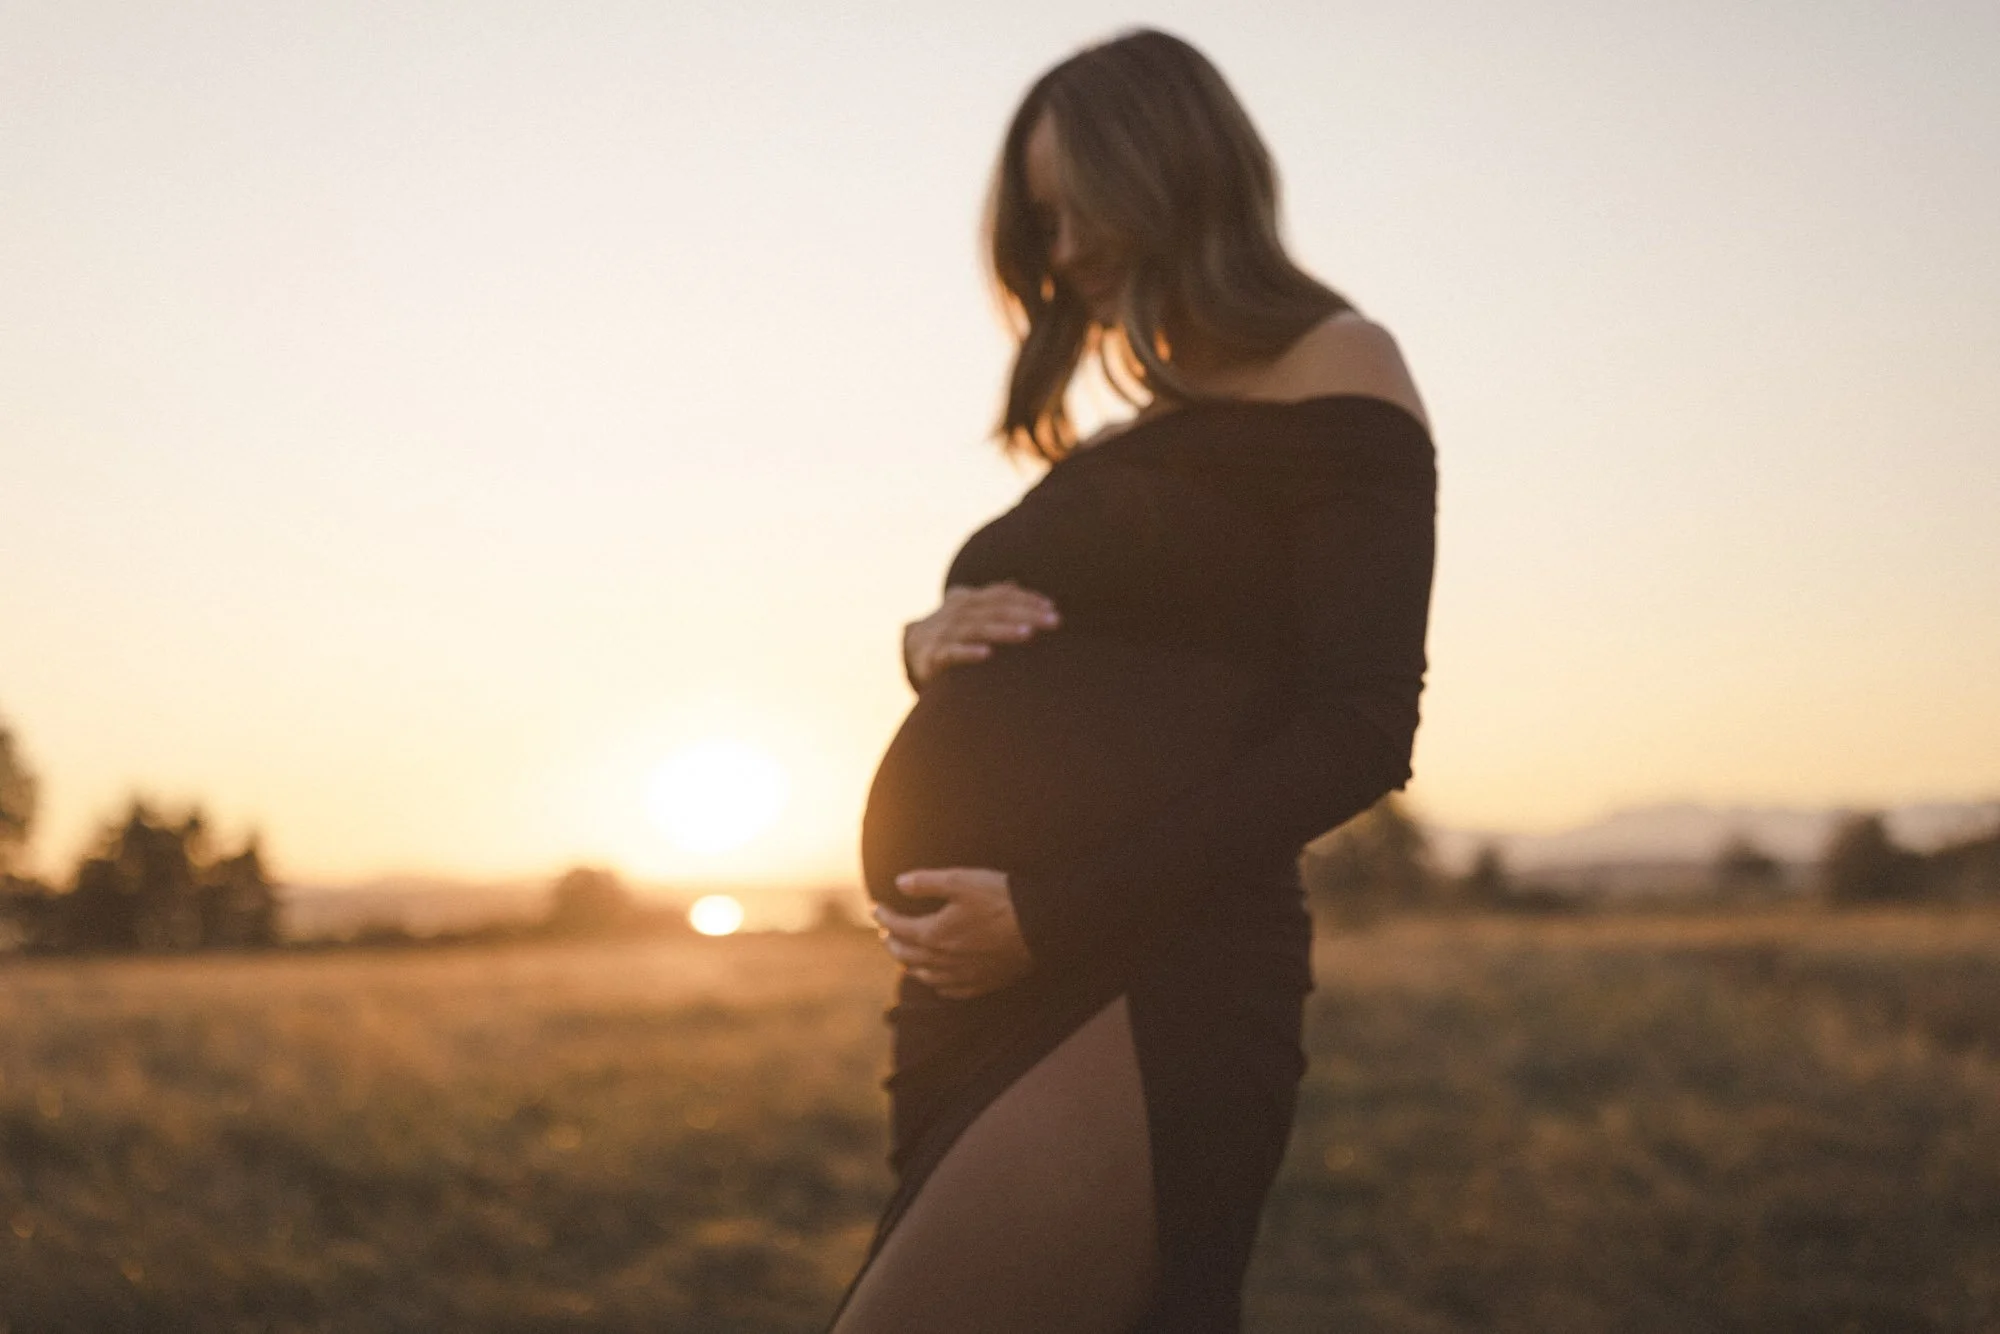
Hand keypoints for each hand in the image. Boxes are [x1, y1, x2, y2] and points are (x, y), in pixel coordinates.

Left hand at [874, 867, 1034, 999]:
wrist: (1042, 926)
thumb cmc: (1002, 899)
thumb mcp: (961, 881)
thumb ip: (926, 882)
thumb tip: (899, 883)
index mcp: (935, 934)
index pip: (898, 927)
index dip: (884, 916)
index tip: (875, 907)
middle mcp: (943, 960)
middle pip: (906, 955)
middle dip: (891, 942)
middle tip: (885, 932)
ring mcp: (962, 976)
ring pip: (924, 975)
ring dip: (909, 964)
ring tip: (904, 954)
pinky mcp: (981, 984)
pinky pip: (948, 990)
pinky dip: (934, 982)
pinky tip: (935, 978)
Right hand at [902, 582, 1059, 688]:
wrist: (911, 652)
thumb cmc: (951, 632)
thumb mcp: (968, 611)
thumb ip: (991, 597)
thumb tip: (1015, 583)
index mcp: (967, 600)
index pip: (1000, 595)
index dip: (1027, 598)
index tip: (1051, 607)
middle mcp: (956, 612)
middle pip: (994, 609)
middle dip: (1026, 613)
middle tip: (1054, 621)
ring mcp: (943, 633)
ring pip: (976, 628)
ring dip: (1002, 630)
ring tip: (1027, 633)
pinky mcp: (932, 656)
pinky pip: (951, 652)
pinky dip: (967, 652)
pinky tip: (986, 654)